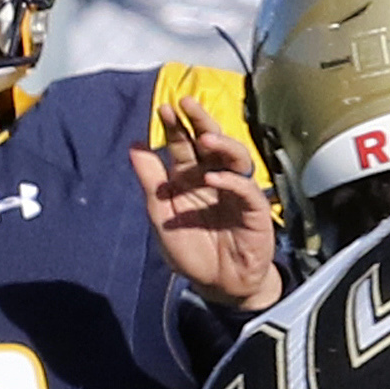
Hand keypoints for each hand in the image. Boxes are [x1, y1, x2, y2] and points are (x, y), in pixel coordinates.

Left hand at [130, 98, 280, 310]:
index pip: (185, 145)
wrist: (217, 285)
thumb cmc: (191, 250)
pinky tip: (214, 178)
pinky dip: (232, 182)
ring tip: (205, 137)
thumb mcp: (161, 216)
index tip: (164, 108)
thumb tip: (135, 146)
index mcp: (192, 178)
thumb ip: (150, 182)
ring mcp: (237, 192)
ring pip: (236, 158)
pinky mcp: (254, 211)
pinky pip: (247, 190)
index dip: (176, 127)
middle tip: (187, 103)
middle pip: (212, 142)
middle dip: (201, 121)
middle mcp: (215, 179)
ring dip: (222, 145)